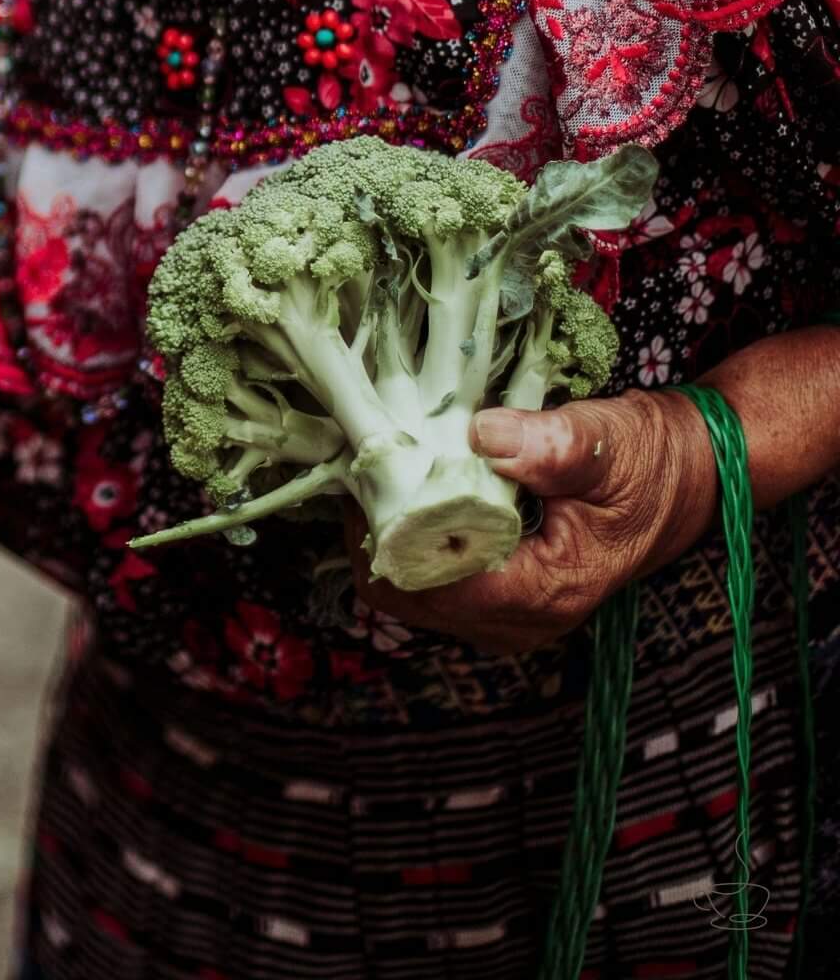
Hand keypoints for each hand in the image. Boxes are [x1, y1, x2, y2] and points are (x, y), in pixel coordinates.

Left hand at [348, 391, 717, 654]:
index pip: (432, 582)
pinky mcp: (503, 598)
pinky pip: (433, 582)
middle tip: (367, 468)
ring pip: (413, 594)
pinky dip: (410, 543)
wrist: (689, 478)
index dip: (388, 531)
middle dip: (378, 535)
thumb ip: (549, 446)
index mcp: (544, 592)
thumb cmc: (649, 461)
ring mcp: (510, 616)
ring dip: (389, 538)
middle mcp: (521, 620)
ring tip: (382, 477)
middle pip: (409, 595)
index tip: (370, 473)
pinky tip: (408, 495)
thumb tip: (484, 437)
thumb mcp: (607, 442)